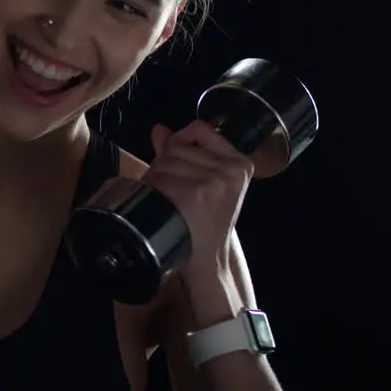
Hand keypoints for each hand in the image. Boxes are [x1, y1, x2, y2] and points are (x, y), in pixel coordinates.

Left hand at [142, 120, 253, 284]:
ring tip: (171, 201)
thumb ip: (182, 151)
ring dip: (156, 178)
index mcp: (240, 164)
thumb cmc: (204, 225)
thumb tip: (159, 130)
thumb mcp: (204, 182)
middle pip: (177, 145)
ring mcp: (213, 181)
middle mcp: (230, 170)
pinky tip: (164, 207)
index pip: (200, 128)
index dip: (180, 143)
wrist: (208, 261)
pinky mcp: (195, 194)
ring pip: (164, 160)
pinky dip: (151, 189)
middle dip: (165, 164)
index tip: (184, 165)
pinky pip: (158, 176)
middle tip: (176, 193)